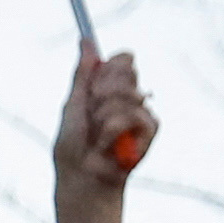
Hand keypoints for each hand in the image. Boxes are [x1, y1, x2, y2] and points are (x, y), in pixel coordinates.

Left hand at [54, 46, 152, 222]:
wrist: (81, 182)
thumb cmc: (72, 151)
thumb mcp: (72, 108)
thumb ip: (82, 75)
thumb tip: (86, 41)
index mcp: (109, 90)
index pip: (122, 59)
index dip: (110, 66)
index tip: (93, 84)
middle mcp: (129, 98)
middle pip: (127, 68)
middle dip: (102, 91)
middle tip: (91, 113)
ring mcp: (141, 113)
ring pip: (129, 93)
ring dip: (104, 116)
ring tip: (97, 136)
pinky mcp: (151, 131)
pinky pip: (138, 116)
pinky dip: (115, 131)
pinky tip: (108, 147)